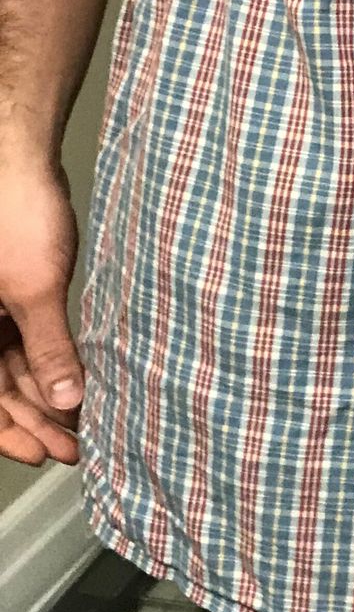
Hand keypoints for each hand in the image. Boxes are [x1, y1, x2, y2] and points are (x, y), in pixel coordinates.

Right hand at [0, 154, 82, 465]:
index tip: (49, 453)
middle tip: (78, 442)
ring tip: (85, 416)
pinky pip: (23, 338)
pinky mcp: (9, 291)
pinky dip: (48, 358)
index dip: (11, 434)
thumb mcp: (35, 288)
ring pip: (11, 366)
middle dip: (37, 418)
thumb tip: (64, 399)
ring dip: (47, 391)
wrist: (19, 158)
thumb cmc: (15, 212)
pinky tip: (78, 376)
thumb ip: (48, 347)